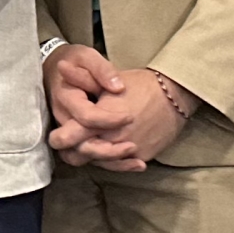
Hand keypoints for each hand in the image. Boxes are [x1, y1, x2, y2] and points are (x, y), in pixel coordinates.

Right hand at [44, 45, 131, 160]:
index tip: (130, 116)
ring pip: (82, 157)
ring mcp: (67, 131)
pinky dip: (113, 163)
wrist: (55, 68)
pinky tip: (137, 162)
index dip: (109, 120)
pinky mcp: (75, 138)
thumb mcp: (87, 56)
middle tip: (132, 145)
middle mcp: (63, 120)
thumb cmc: (75, 61)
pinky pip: (89, 157)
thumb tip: (118, 87)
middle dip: (107, 150)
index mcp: (66, 99)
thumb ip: (102, 71)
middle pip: (80, 146)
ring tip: (137, 158)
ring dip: (110, 161)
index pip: (87, 117)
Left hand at [47, 51, 190, 169]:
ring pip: (99, 163)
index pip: (66, 138)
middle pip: (79, 156)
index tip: (60, 133)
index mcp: (98, 121)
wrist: (174, 95)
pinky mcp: (142, 157)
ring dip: (92, 155)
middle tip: (73, 140)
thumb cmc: (140, 84)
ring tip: (91, 143)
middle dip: (73, 150)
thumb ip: (81, 79)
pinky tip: (111, 150)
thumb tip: (61, 67)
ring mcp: (127, 152)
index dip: (59, 138)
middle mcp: (110, 140)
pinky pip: (120, 165)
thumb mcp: (107, 80)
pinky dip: (113, 160)